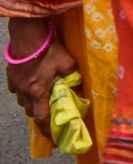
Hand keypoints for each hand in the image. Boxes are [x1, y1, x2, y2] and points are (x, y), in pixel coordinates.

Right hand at [5, 17, 76, 131]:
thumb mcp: (68, 63)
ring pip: (23, 102)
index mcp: (38, 92)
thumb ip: (73, 77)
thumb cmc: (49, 50)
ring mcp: (15, 85)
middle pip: (31, 112)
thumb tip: (78, 86)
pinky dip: (25, 91)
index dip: (48, 131)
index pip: (42, 119)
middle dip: (41, 116)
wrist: (27, 35)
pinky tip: (31, 85)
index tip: (54, 139)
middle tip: (50, 116)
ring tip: (42, 100)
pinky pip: (17, 90)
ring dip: (33, 103)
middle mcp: (24, 92)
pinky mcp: (11, 76)